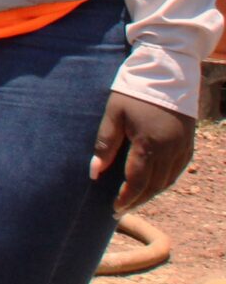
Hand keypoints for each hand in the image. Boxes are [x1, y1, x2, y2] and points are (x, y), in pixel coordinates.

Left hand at [92, 91, 195, 211]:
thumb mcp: (113, 114)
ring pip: (168, 181)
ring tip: (134, 199)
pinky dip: (164, 181)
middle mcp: (170, 150)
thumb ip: (105, 144)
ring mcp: (182, 148)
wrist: (166, 73)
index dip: (126, 197)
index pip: (137, 181)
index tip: (114, 208)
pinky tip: (153, 184)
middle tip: (121, 209)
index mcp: (150, 144)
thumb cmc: (134, 91)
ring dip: (151, 193)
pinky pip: (178, 171)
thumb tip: (94, 172)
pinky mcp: (189, 144)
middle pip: (154, 185)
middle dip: (137, 199)